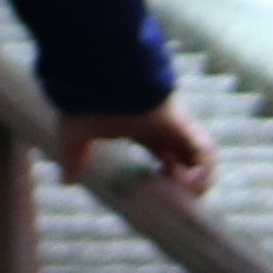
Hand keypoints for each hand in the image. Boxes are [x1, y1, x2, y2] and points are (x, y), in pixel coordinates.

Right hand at [60, 102, 220, 202]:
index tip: (151, 194)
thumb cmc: (84, 100)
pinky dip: (201, 174)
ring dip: (193, 182)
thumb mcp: (76, 135)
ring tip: (173, 193)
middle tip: (165, 199)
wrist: (96, 73)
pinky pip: (206, 154)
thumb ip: (74, 158)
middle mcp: (163, 129)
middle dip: (181, 183)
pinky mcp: (183, 125)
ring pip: (200, 159)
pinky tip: (181, 184)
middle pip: (187, 161)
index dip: (165, 178)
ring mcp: (175, 127)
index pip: (166, 157)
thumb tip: (65, 181)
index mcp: (144, 130)